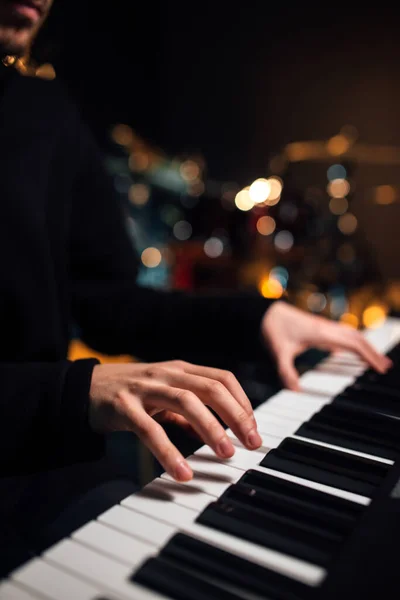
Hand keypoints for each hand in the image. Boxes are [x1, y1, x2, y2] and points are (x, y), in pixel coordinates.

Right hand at [89, 360, 261, 481]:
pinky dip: (168, 451)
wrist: (84, 388)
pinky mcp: (123, 406)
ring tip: (227, 453)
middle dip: (236, 415)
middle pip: (211, 388)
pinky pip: (150, 430)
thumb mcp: (163, 395)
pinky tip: (182, 472)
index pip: (221, 378)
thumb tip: (214, 433)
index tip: (253, 428)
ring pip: (186, 401)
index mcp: (179, 369)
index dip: (242, 402)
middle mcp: (166, 374)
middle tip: (252, 442)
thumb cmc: (130, 393)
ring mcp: (144, 388)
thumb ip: (187, 412)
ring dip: (211, 428)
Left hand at [261, 301, 391, 390]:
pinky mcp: (319, 327)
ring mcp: (323, 326)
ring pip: (351, 334)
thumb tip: (295, 390)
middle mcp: (326, 328)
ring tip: (375, 360)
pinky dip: (353, 342)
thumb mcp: (278, 352)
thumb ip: (286, 371)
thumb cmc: (272, 329)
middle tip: (385, 367)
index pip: (353, 344)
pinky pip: (342, 334)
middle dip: (373, 352)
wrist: (265, 312)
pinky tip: (353, 351)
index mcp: (321, 333)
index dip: (369, 355)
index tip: (380, 367)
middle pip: (357, 338)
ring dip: (365, 346)